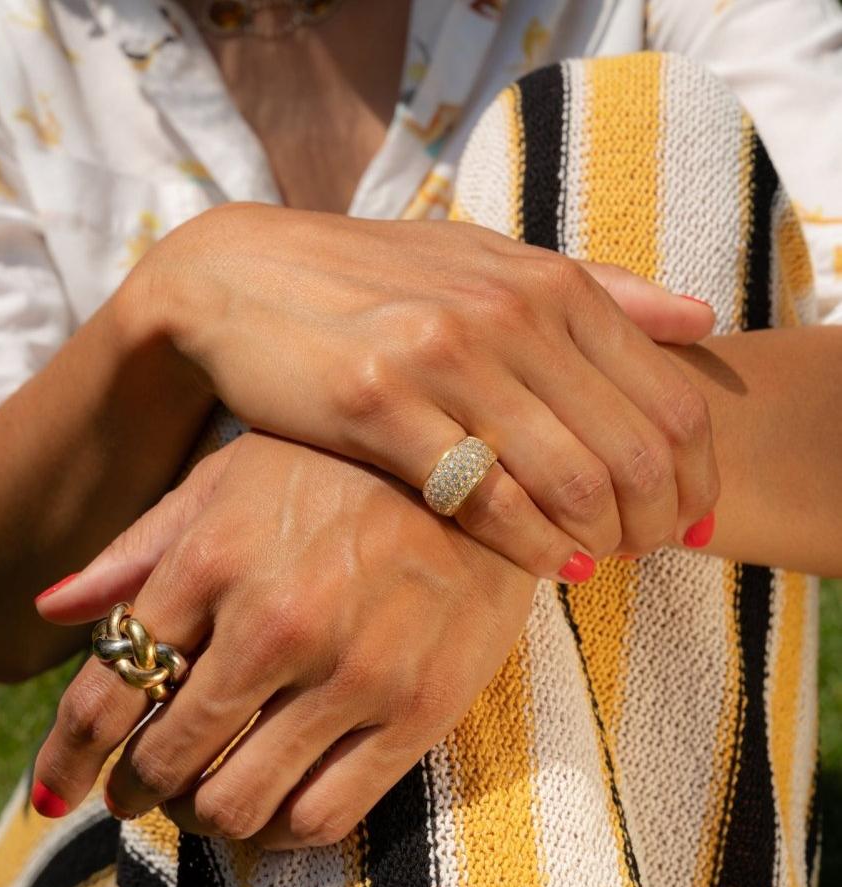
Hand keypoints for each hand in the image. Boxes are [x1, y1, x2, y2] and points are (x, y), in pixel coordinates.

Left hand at [32, 433, 538, 846]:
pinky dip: (279, 828)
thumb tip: (54, 609)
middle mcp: (276, 622)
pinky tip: (274, 803)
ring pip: (238, 802)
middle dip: (137, 784)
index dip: (70, 749)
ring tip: (206, 795)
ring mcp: (351, 673)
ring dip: (204, 813)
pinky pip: (322, 814)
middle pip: (166, 755)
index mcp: (216, 555)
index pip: (108, 686)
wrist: (478, 469)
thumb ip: (144, 545)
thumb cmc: (344, 467)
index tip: (63, 778)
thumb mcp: (235, 476)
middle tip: (142, 783)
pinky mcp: (415, 711)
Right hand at [122, 204, 718, 578]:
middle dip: (657, 522)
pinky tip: (547, 566)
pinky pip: (483, 499)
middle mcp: (507, 314)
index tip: (687, 519)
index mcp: (547, 282)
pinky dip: (531, 546)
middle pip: (634, 451)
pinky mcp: (376, 405)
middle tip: (648, 554)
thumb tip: (700, 318)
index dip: (696, 477)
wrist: (244, 277)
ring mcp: (441, 358)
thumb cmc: (376, 280)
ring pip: (569, 481)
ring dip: (599, 540)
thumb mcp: (489, 264)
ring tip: (596, 563)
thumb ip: (597, 290)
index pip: (672, 399)